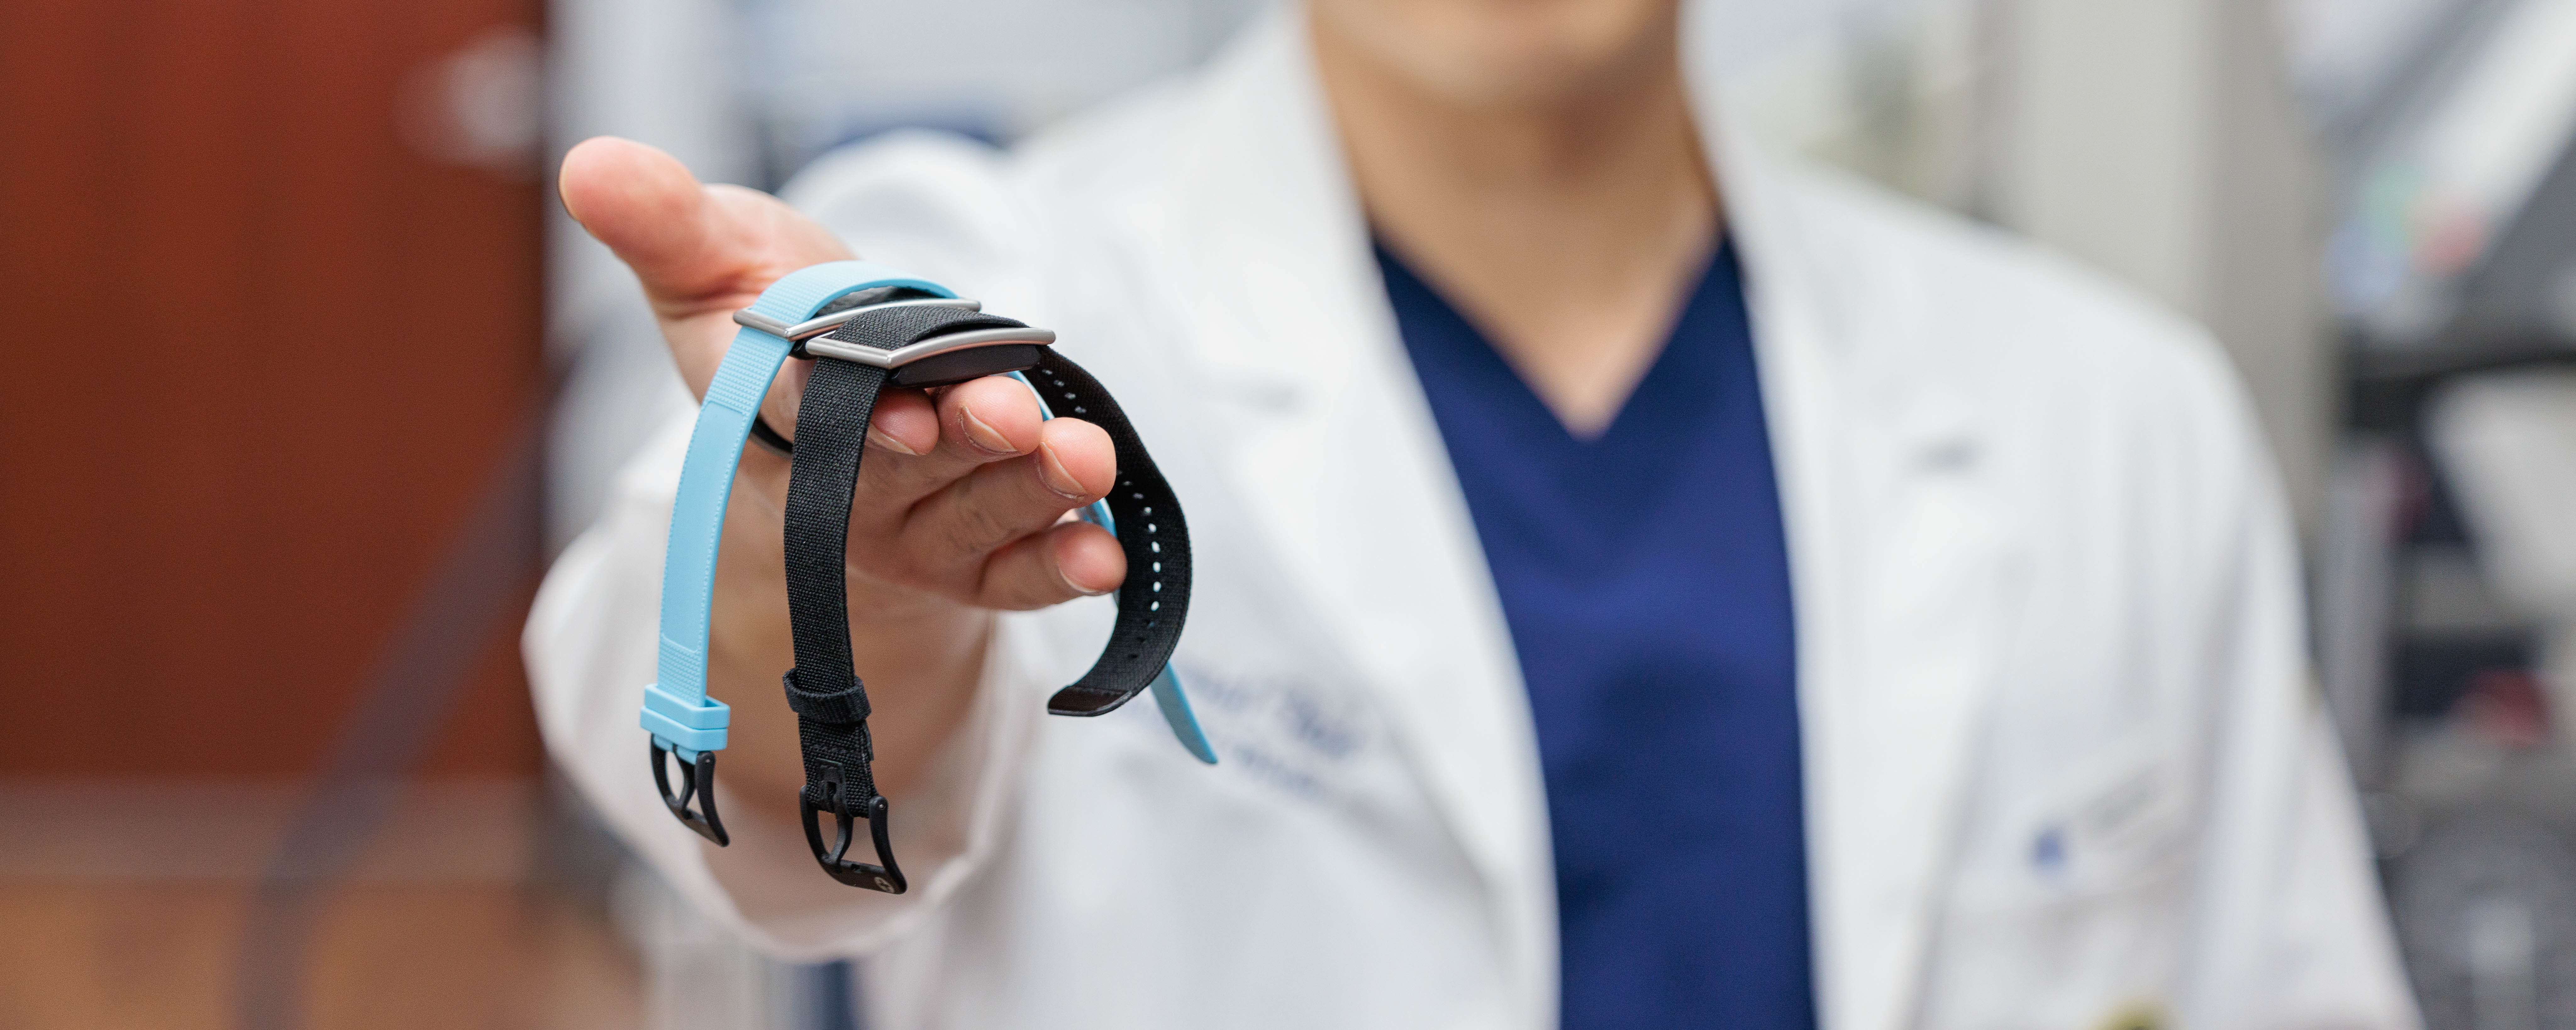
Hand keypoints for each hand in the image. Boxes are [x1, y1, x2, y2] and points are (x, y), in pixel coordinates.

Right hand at [556, 137, 1121, 814]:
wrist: (836, 385)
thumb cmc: (772, 316)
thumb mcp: (714, 255)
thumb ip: (665, 222)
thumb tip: (592, 166)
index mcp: (766, 415)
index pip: (805, 414)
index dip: (851, 412)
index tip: (898, 408)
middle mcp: (839, 487)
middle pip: (906, 468)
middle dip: (962, 440)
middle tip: (1011, 416)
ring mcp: (907, 526)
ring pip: (974, 513)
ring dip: (1033, 492)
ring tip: (1084, 459)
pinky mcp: (968, 556)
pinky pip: (1014, 572)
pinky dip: (1059, 567)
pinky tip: (1104, 559)